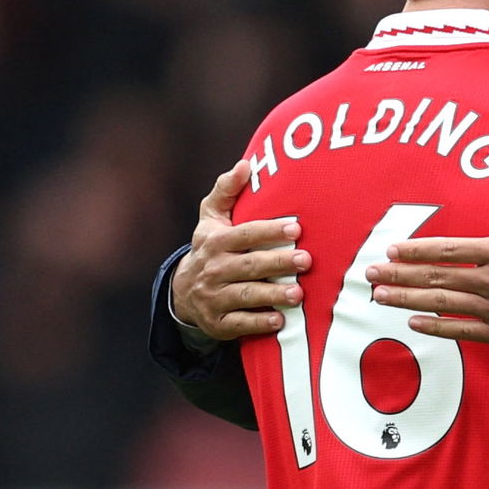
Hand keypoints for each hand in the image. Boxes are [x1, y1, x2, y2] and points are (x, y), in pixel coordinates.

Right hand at [170, 160, 312, 339]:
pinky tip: (279, 320)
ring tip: (298, 293)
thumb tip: (245, 164)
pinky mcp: (218, 323)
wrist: (182, 291)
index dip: (269, 231)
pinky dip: (258, 322)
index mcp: (215, 242)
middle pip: (249, 265)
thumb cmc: (210, 247)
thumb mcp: (211, 217)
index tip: (296, 228)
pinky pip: (239, 324)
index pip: (244, 234)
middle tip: (306, 260)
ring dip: (272, 295)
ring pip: (245, 295)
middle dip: (277, 263)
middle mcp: (213, 269)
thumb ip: (226, 190)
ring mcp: (214, 298)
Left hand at [365, 169, 488, 348]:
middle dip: (399, 276)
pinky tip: (414, 323)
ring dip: (407, 301)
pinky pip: (463, 331)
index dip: (416, 250)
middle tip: (369, 275)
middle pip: (437, 278)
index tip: (391, 249)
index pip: (449, 249)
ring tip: (379, 297)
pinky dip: (436, 327)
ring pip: (443, 304)